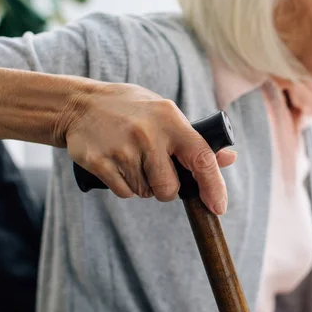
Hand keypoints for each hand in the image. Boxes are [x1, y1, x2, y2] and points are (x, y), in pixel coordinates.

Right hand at [58, 81, 235, 214]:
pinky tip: (117, 164)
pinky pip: (124, 193)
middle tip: (153, 167)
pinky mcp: (100, 161)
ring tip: (131, 158)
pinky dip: (124, 187)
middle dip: (165, 188)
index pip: (202, 158)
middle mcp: (149, 134)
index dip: (214, 186)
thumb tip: (230, 158)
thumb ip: (195, 139)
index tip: (218, 208)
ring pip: (145, 193)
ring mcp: (123, 148)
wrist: (80, 104)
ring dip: (142, 185)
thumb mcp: (166, 115)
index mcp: (171, 119)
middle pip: (169, 188)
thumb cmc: (133, 111)